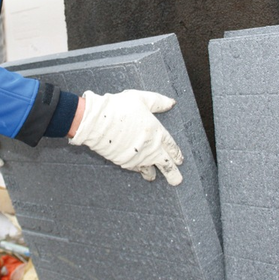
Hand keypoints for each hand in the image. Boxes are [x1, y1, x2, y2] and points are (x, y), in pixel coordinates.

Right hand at [68, 90, 183, 184]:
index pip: (171, 146)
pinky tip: (137, 170)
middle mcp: (150, 148)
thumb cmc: (119, 108)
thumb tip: (171, 103)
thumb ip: (158, 102)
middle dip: (173, 173)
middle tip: (177, 180)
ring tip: (153, 178)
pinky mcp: (124, 161)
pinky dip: (137, 169)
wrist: (98, 122)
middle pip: (166, 164)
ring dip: (152, 174)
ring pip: (149, 169)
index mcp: (157, 132)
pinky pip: (134, 168)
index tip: (180, 160)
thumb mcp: (142, 99)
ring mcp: (138, 157)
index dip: (176, 154)